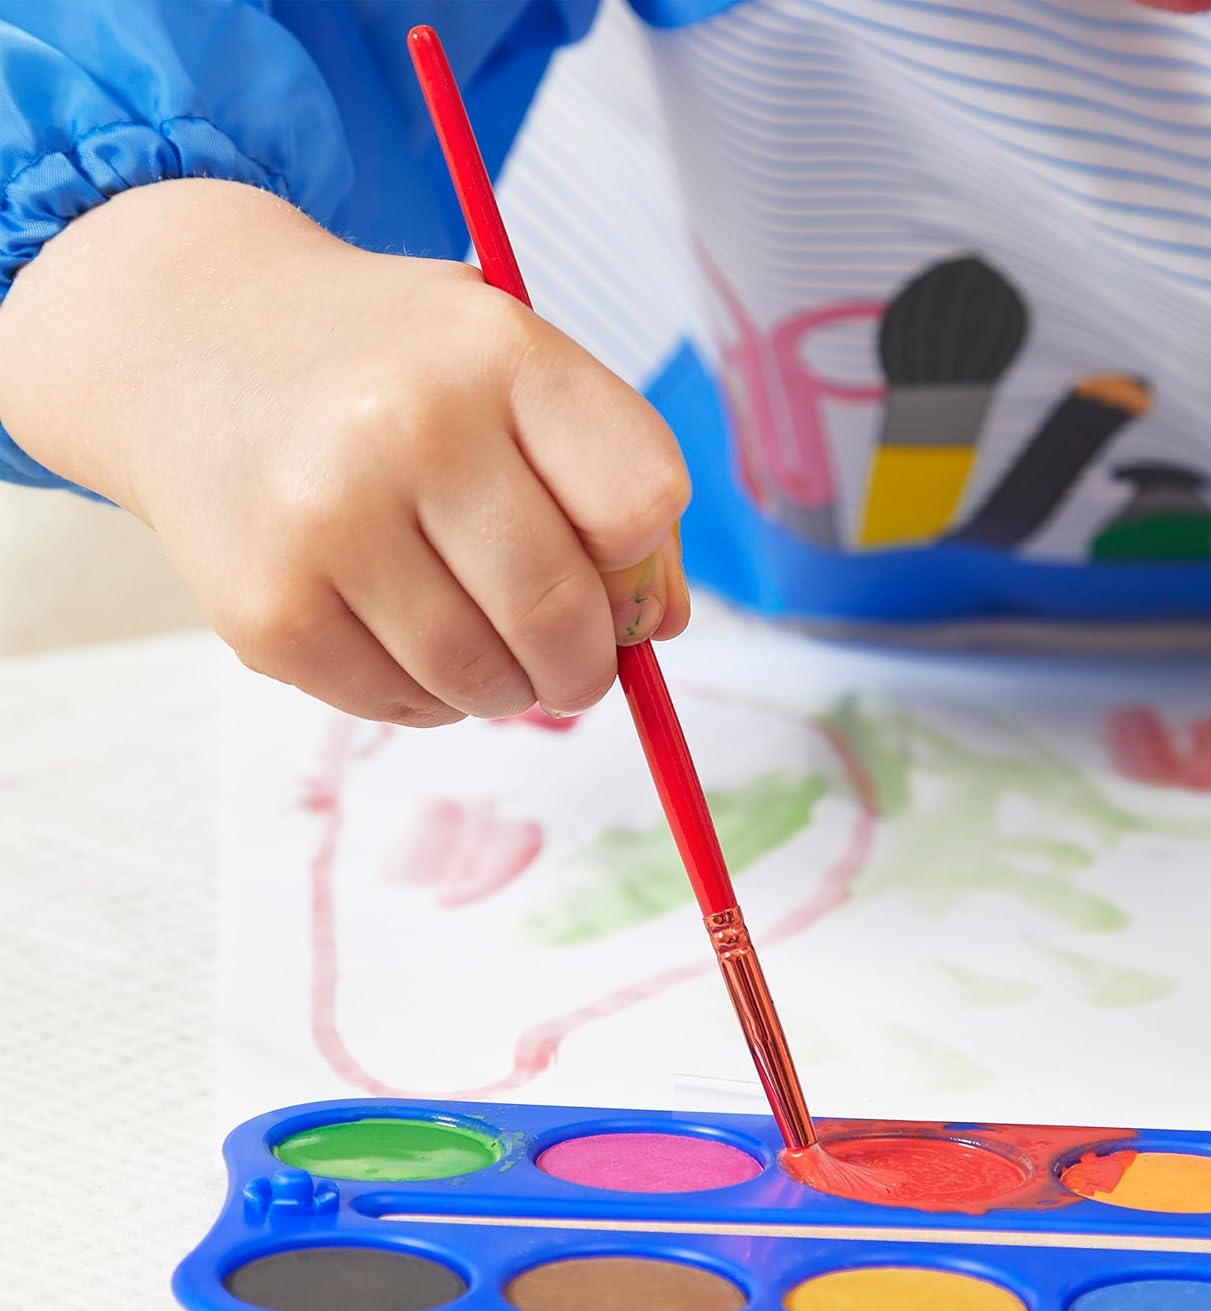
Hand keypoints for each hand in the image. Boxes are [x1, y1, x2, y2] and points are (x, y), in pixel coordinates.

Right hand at [0, 179, 689, 724]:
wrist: (190, 341)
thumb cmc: (392, 369)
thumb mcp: (512, 368)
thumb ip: (609, 482)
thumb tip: (659, 626)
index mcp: (499, 353)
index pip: (641, 504)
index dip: (641, 561)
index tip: (613, 568)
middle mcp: (409, 429)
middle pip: (562, 616)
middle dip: (587, 664)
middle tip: (574, 664)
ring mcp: (326, 522)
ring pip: (485, 681)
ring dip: (511, 689)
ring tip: (489, 645)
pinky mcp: (267, 610)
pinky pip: (401, 707)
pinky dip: (428, 698)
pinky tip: (405, 636)